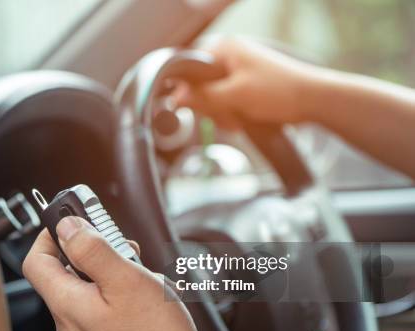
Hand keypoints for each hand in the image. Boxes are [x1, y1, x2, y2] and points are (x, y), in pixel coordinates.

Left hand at [23, 216, 211, 330]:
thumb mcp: (124, 280)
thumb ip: (92, 249)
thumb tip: (67, 226)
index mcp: (67, 304)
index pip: (36, 261)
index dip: (50, 234)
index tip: (73, 221)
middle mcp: (70, 322)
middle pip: (66, 272)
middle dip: (93, 250)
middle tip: (120, 244)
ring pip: (88, 288)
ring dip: (111, 270)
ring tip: (139, 271)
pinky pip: (102, 306)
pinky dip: (119, 290)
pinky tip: (144, 293)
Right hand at [176, 37, 322, 129]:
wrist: (314, 101)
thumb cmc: (279, 91)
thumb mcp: (235, 96)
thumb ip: (204, 96)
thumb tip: (176, 98)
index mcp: (225, 49)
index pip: (188, 67)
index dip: (187, 89)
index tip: (194, 106)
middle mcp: (229, 57)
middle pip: (198, 86)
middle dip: (211, 106)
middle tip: (228, 114)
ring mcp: (237, 72)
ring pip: (211, 98)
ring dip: (222, 114)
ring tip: (240, 118)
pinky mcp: (244, 87)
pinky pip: (225, 103)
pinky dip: (231, 115)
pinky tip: (244, 120)